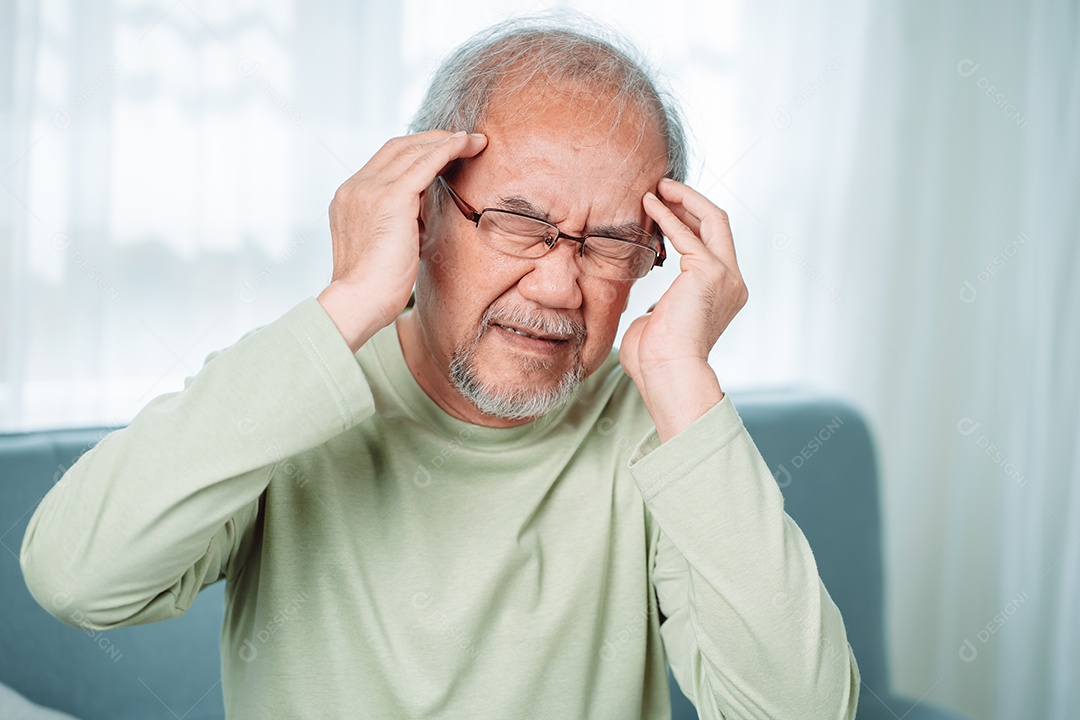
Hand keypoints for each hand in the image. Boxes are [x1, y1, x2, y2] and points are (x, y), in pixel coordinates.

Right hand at [317, 130, 486, 351]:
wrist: (359, 303)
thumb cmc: (375, 289)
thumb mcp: (384, 246)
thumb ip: (396, 224)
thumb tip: (419, 218)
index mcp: (349, 198)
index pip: (384, 161)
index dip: (416, 151)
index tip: (442, 152)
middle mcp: (355, 187)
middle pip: (397, 147)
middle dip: (433, 140)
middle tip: (464, 139)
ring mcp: (369, 190)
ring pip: (412, 150)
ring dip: (446, 141)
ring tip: (474, 140)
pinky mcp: (390, 198)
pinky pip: (425, 163)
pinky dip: (447, 149)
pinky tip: (466, 144)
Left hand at [619, 178, 747, 439]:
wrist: (666, 373)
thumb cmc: (655, 359)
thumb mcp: (660, 323)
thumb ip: (660, 307)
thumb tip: (648, 307)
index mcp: (723, 294)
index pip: (712, 244)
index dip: (691, 221)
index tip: (666, 206)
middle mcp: (732, 282)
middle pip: (719, 225)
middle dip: (692, 201)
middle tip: (664, 186)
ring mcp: (724, 276)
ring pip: (712, 220)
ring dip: (684, 199)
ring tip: (658, 186)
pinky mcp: (709, 273)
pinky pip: (687, 234)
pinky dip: (667, 215)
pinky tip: (648, 203)